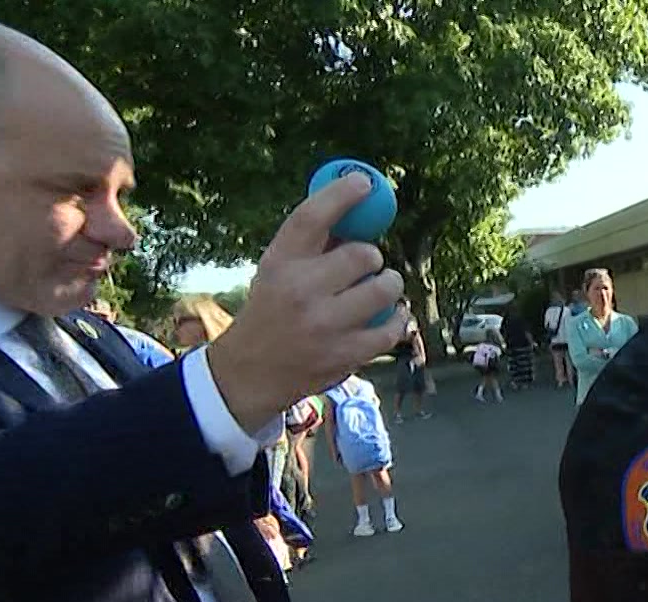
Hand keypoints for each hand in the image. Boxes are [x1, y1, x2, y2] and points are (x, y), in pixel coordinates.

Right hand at [207, 174, 405, 431]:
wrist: (250, 372)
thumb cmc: (273, 311)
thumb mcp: (278, 272)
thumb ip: (313, 247)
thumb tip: (359, 212)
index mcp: (280, 263)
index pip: (311, 217)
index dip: (340, 195)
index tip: (363, 182)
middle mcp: (301, 291)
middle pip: (363, 254)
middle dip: (372, 257)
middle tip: (367, 265)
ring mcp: (325, 325)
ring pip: (385, 288)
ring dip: (389, 285)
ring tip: (379, 290)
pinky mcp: (347, 354)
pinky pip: (393, 326)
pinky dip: (398, 318)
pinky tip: (389, 316)